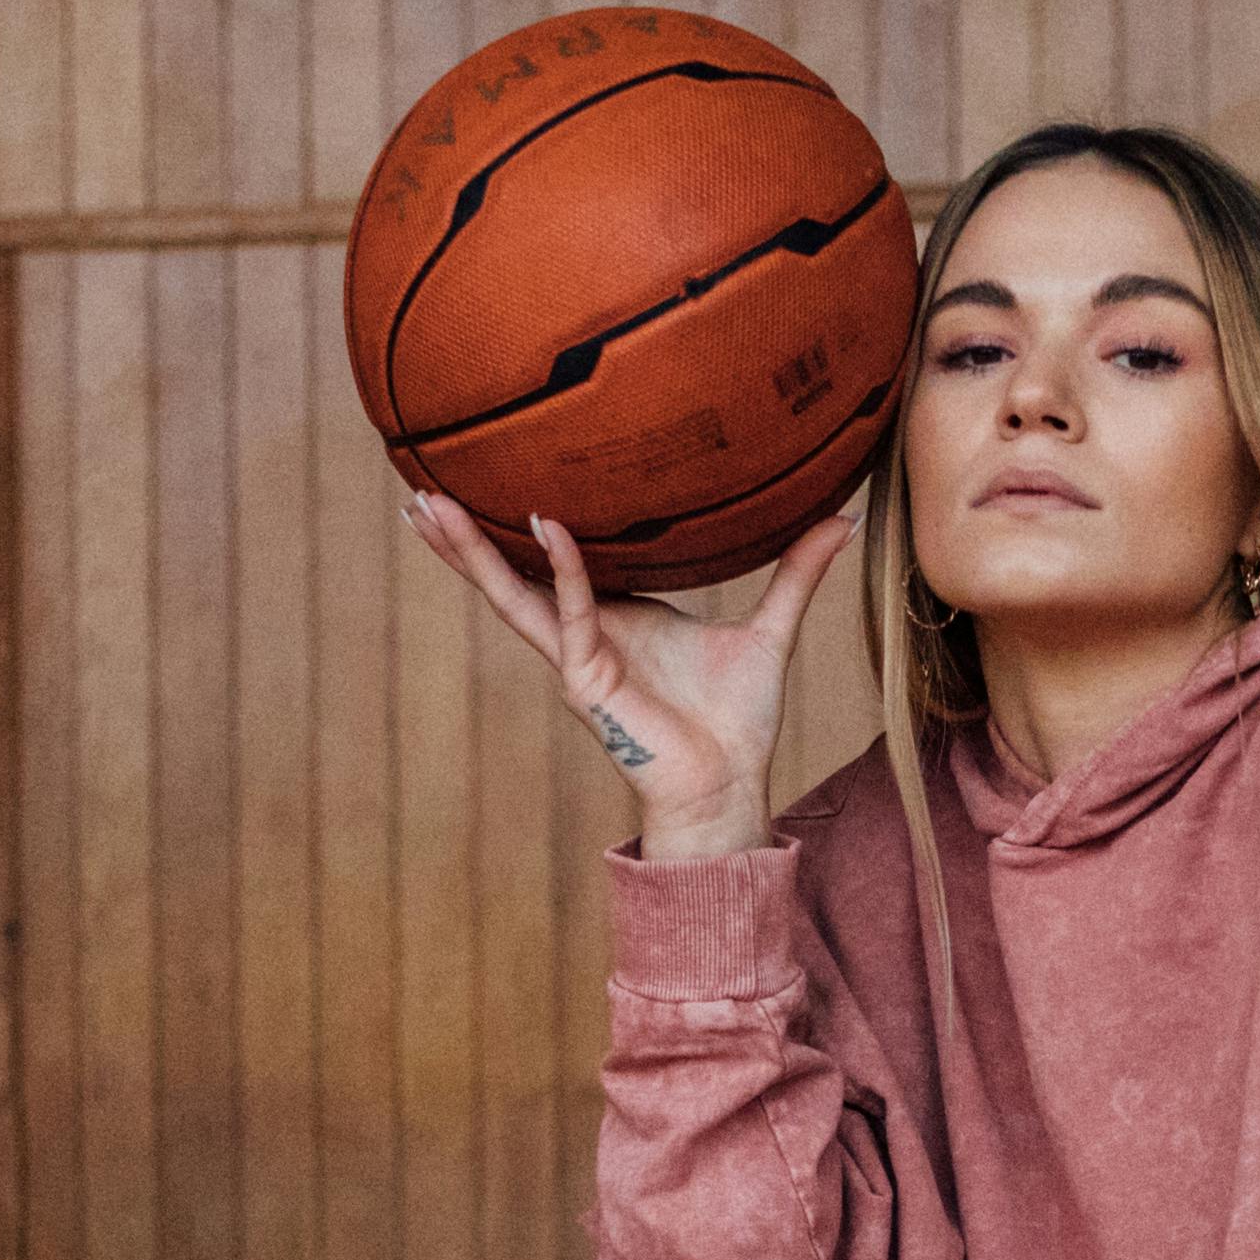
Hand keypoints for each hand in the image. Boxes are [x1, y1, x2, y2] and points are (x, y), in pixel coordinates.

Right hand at [401, 489, 862, 865]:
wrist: (732, 785)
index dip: (516, 523)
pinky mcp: (587, 681)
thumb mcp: (770, 629)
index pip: (553, 559)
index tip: (488, 474)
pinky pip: (569, 613)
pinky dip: (558, 571)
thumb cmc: (739, 722)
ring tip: (423, 505)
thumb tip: (840, 518)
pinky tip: (541, 527)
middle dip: (462, 534)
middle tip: (419, 481)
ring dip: (467, 552)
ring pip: (511, 593)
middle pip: (509, 572)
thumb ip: (794, 573)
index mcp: (613, 616)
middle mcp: (584, 632)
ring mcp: (577, 657)